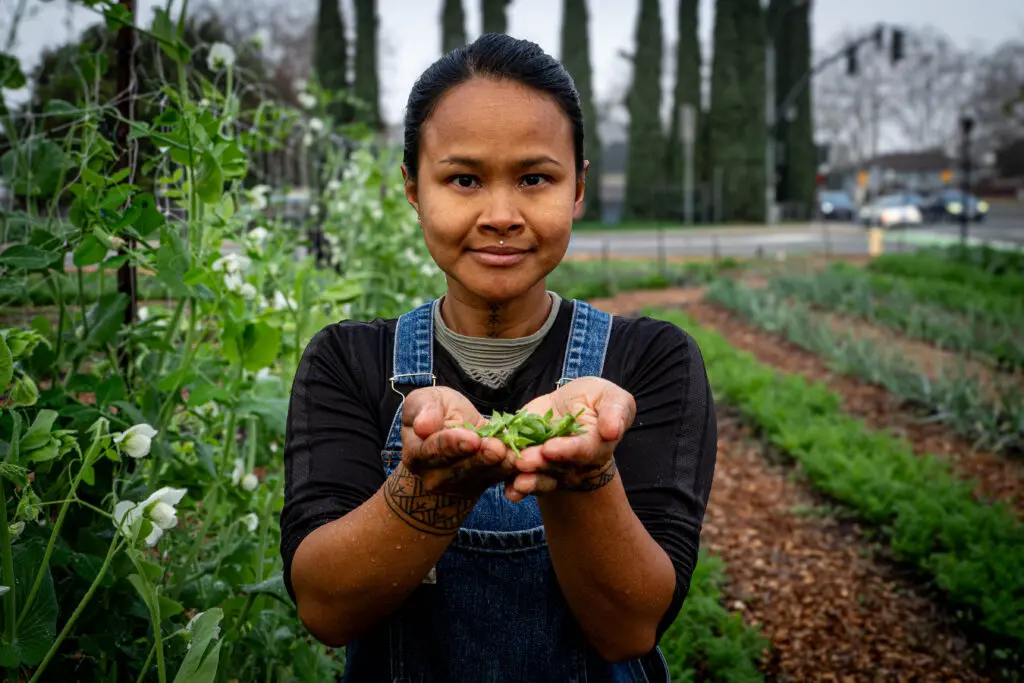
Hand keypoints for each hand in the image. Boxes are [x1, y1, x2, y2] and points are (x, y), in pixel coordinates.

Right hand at [400, 386, 517, 496]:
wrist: (450, 429)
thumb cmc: (435, 411)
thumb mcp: (424, 400)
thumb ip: (424, 410)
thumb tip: (422, 426)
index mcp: (416, 453)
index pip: (432, 450)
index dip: (452, 444)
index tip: (471, 438)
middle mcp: (433, 475)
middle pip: (457, 469)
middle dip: (478, 458)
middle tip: (496, 448)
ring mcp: (457, 484)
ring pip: (479, 476)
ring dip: (496, 466)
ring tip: (511, 454)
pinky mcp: (479, 484)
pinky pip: (495, 479)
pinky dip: (508, 470)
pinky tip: (519, 459)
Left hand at [506, 378, 635, 501]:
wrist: (571, 407)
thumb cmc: (595, 400)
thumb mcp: (611, 398)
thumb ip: (616, 412)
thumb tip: (613, 430)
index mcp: (595, 446)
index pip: (582, 451)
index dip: (567, 450)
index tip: (550, 448)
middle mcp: (574, 464)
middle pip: (557, 467)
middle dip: (540, 465)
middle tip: (524, 461)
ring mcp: (551, 468)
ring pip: (539, 479)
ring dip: (527, 482)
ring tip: (515, 482)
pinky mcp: (531, 465)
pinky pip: (523, 479)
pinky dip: (513, 486)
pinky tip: (507, 490)